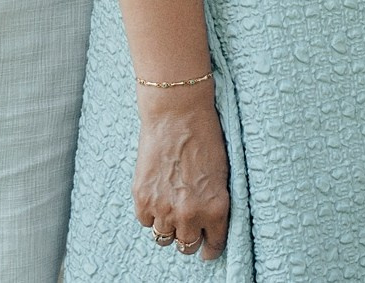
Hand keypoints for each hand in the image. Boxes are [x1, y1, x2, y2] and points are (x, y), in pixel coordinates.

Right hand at [132, 84, 230, 258]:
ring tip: (171, 213)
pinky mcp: (142, 199)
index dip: (211, 249)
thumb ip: (214, 201)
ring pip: (163, 238)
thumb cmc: (205, 137)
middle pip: (186, 245)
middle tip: (188, 229)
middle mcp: (190, 214)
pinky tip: (157, 197)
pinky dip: (150, 214)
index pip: (213, 244)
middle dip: (189, 239)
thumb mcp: (221, 173)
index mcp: (216, 207)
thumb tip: (209, 222)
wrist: (177, 114)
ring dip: (168, 228)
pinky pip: (145, 222)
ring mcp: (164, 209)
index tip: (207, 250)